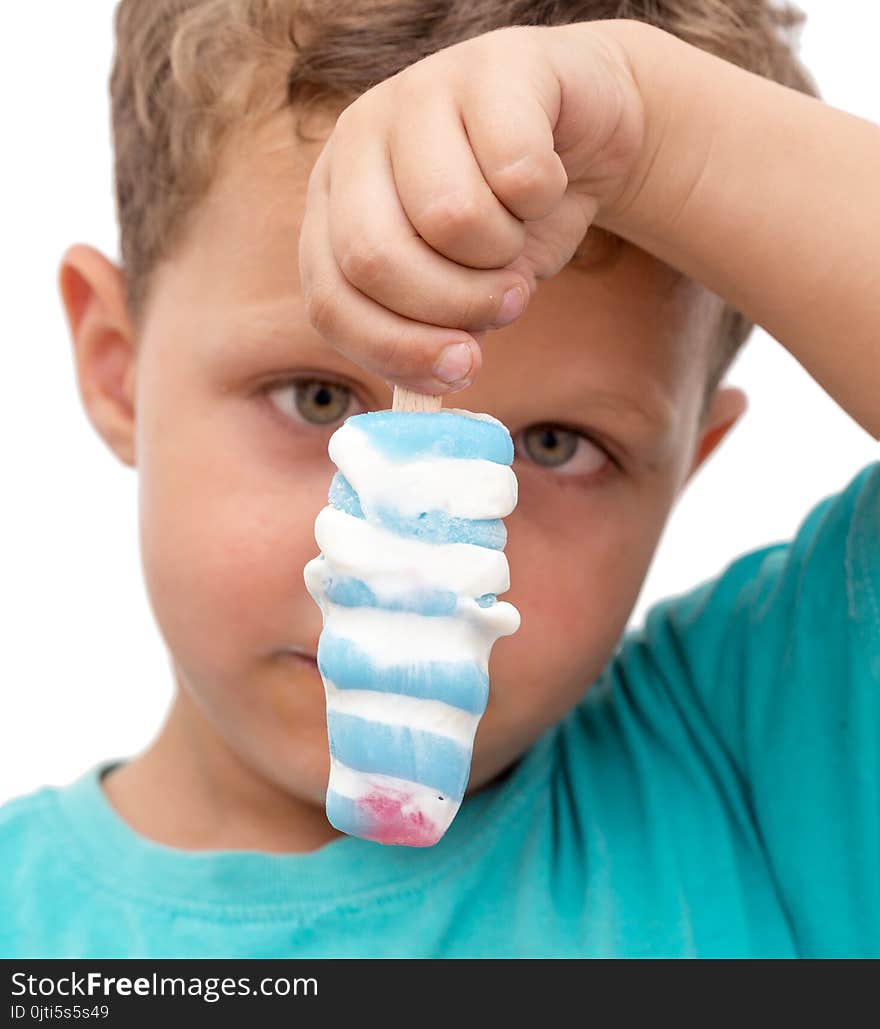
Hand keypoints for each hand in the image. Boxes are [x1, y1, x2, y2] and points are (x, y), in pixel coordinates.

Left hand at [298, 21, 646, 393]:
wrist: (583, 131)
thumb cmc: (507, 220)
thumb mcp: (457, 287)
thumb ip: (428, 334)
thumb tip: (430, 389)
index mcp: (332, 203)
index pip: (330, 300)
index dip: (395, 351)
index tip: (461, 368)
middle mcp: (359, 140)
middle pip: (375, 260)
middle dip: (453, 306)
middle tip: (504, 301)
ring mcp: (419, 91)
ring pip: (449, 217)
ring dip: (504, 254)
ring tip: (518, 238)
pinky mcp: (494, 66)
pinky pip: (518, 172)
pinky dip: (547, 198)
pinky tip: (548, 179)